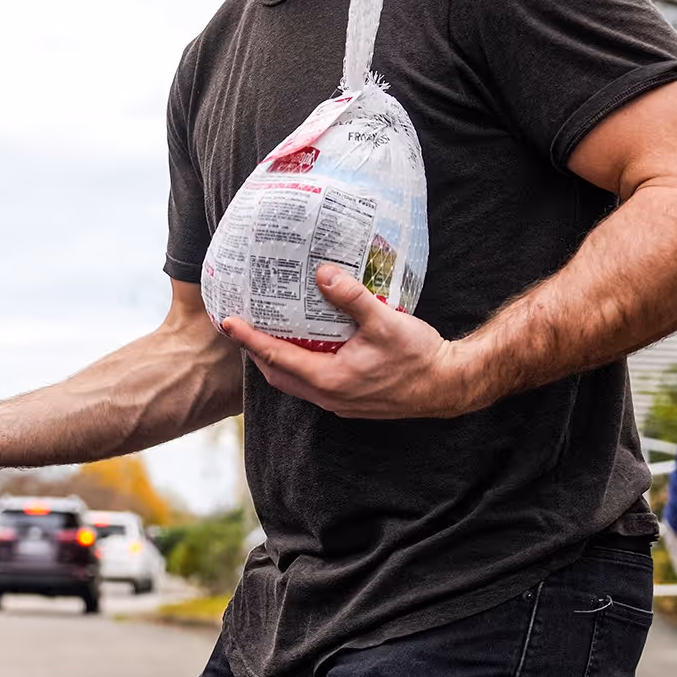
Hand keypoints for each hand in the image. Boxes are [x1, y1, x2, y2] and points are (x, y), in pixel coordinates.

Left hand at [221, 263, 483, 418]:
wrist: (449, 385)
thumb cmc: (419, 357)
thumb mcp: (385, 321)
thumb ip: (352, 297)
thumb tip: (324, 274)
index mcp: (329, 379)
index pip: (276, 357)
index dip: (249, 340)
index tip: (228, 323)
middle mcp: (329, 396)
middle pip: (277, 374)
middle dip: (256, 352)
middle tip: (241, 327)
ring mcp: (339, 402)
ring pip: (294, 383)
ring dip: (276, 361)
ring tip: (266, 335)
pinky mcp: (350, 401)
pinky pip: (312, 385)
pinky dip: (298, 368)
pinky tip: (305, 348)